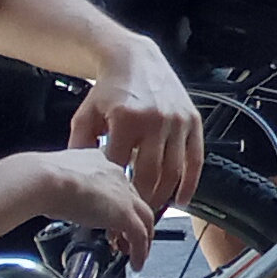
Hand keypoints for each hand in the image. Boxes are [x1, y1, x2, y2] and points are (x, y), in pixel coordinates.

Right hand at [8, 147, 161, 261]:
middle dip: (130, 220)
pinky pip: (140, 236)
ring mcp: (123, 195)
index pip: (115, 184)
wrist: (42, 179)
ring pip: (144, 218)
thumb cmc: (40, 179)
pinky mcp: (125, 214)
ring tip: (132, 252)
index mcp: (97, 163)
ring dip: (140, 237)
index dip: (114, 202)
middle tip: (122, 237)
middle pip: (134, 200)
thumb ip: (62, 190)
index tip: (108, 216)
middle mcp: (115, 175)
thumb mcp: (55, 182)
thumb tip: (56, 203)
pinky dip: (140, 251)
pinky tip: (136, 263)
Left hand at [69, 35, 203, 210]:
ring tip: (152, 210)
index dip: (114, 192)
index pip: (120, 167)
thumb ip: (80, 147)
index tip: (109, 208)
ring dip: (163, 196)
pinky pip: (196, 159)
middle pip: (150, 174)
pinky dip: (191, 183)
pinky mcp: (193, 120)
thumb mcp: (85, 116)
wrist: (134, 60)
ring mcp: (177, 121)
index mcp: (127, 120)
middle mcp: (156, 121)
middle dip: (140, 201)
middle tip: (132, 217)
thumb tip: (82, 177)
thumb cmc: (109, 89)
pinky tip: (182, 199)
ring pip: (174, 170)